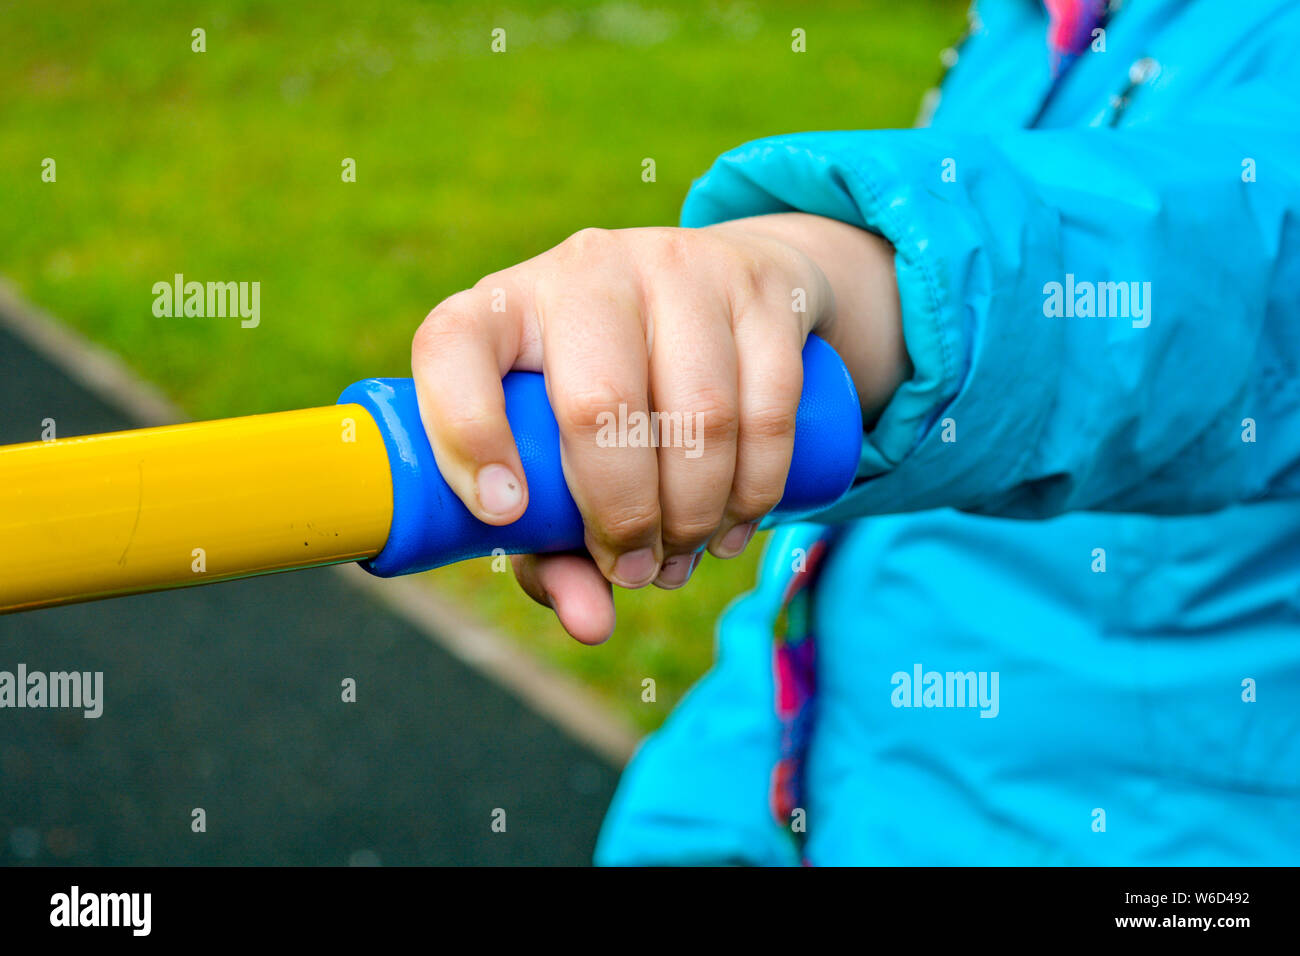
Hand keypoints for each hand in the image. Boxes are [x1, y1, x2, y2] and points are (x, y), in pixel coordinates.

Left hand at [411, 213, 905, 642]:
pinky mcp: (756, 283)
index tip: (504, 515)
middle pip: (598, 406)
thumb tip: (591, 624)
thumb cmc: (613, 395)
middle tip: (631, 570)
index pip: (453, 346)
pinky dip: (757, 489)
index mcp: (503, 309)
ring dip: (695, 515)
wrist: (726, 289)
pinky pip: (767, 404)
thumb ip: (555, 546)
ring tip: (683, 556)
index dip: (466, 433)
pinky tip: (736, 527)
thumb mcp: (561, 457)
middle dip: (622, 517)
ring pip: (698, 415)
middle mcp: (584, 271)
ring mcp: (676, 266)